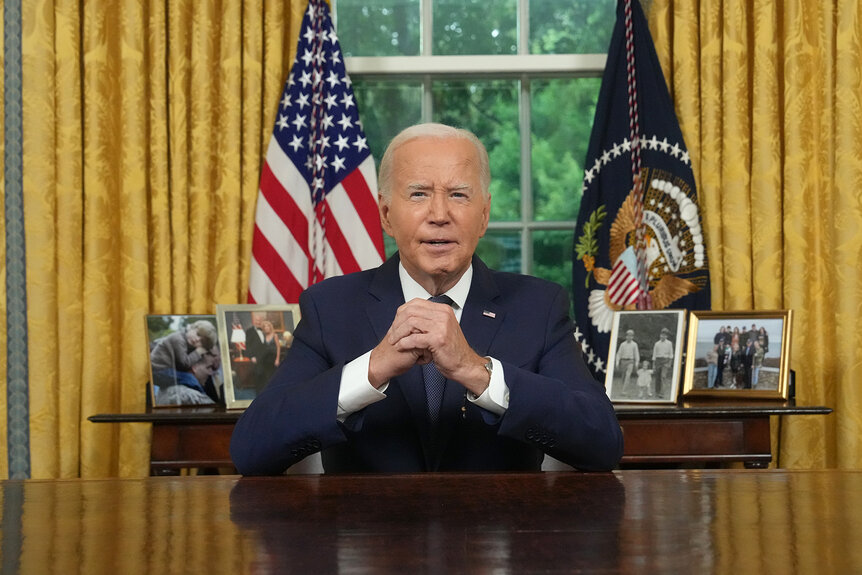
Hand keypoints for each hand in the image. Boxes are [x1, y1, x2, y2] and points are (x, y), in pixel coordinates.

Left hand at [368, 298, 489, 395]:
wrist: (464, 365)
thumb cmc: (451, 350)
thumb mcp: (441, 329)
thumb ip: (428, 320)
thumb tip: (408, 315)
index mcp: (443, 309)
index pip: (415, 303)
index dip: (401, 313)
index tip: (395, 325)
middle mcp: (443, 314)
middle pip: (410, 312)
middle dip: (397, 324)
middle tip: (391, 335)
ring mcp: (442, 326)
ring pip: (410, 323)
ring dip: (398, 333)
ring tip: (394, 342)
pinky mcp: (438, 339)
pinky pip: (414, 338)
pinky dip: (404, 343)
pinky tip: (400, 347)